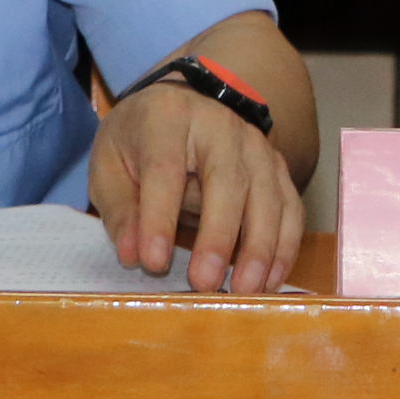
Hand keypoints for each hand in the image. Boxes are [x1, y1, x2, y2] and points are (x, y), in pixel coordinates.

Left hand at [91, 79, 302, 292]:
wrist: (179, 108)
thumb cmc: (140, 143)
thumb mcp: (109, 166)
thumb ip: (119, 210)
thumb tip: (132, 255)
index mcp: (168, 119)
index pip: (165, 168)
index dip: (159, 218)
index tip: (153, 262)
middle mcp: (221, 126)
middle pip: (227, 180)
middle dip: (218, 236)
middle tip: (205, 283)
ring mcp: (257, 146)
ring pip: (267, 197)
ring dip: (260, 248)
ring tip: (244, 290)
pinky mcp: (278, 168)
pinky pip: (290, 209)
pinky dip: (284, 247)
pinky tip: (270, 281)